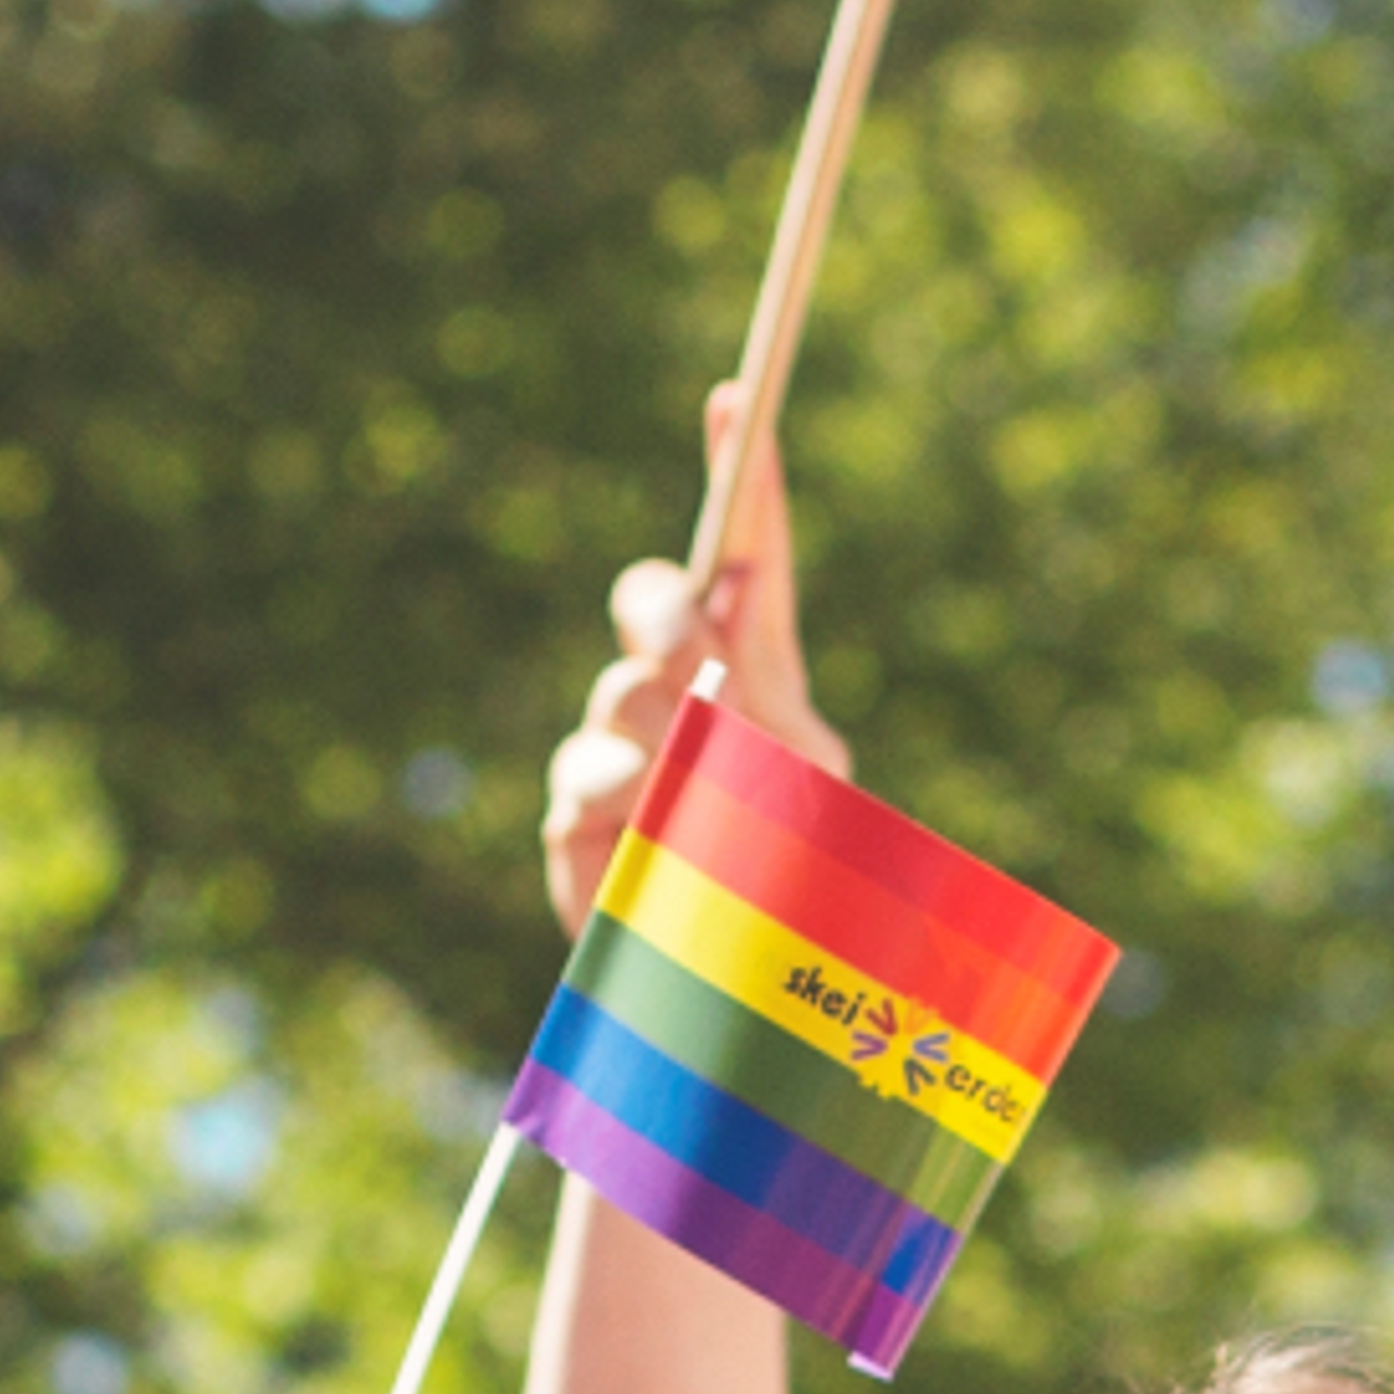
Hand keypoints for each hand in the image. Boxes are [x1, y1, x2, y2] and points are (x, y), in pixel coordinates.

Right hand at [542, 382, 851, 937]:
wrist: (753, 996)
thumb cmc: (801, 881)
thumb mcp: (814, 781)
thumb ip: (770, 698)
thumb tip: (714, 617)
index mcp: (752, 672)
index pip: (742, 556)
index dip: (738, 473)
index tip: (736, 398)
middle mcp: (678, 697)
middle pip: (649, 603)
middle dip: (665, 612)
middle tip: (697, 654)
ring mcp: (622, 758)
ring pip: (612, 698)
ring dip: (654, 732)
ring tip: (688, 777)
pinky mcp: (580, 831)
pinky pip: (582, 791)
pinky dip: (620, 806)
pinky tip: (648, 833)